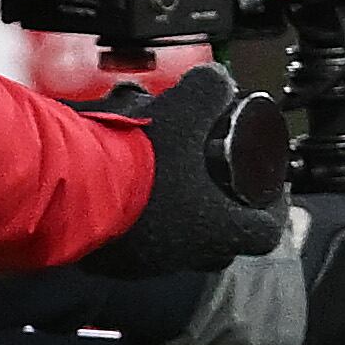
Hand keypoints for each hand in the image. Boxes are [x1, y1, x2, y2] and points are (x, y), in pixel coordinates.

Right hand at [93, 63, 289, 279]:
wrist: (72, 186)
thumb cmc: (136, 160)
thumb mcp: (184, 109)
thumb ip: (209, 89)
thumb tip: (218, 81)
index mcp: (216, 229)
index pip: (265, 232)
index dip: (273, 209)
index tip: (267, 191)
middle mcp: (186, 255)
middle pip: (221, 246)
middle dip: (224, 218)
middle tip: (218, 191)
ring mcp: (149, 263)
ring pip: (178, 249)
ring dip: (180, 223)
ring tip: (169, 191)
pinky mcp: (113, 263)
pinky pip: (137, 250)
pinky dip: (141, 228)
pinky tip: (129, 201)